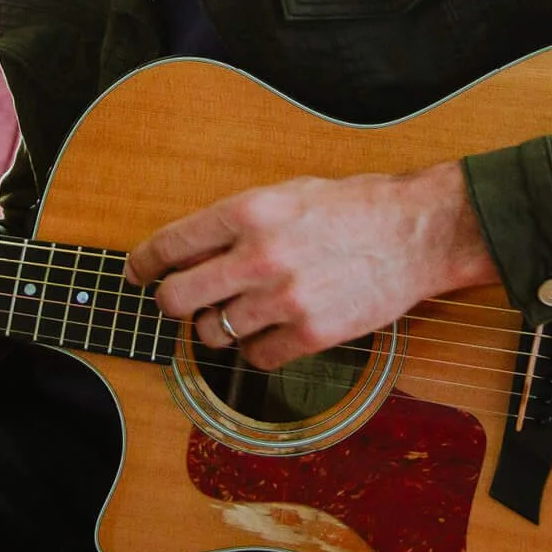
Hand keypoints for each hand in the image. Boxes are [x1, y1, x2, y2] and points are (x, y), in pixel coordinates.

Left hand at [126, 161, 499, 370]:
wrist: (414, 233)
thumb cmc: (351, 207)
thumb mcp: (286, 193)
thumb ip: (236, 221)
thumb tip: (188, 251)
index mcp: (248, 212)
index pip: (171, 244)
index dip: (144, 263)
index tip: (136, 272)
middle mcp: (259, 256)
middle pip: (177, 299)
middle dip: (170, 303)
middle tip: (179, 302)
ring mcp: (284, 299)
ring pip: (214, 332)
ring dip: (218, 326)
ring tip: (239, 311)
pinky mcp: (311, 333)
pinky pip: (256, 357)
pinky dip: (257, 349)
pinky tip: (272, 330)